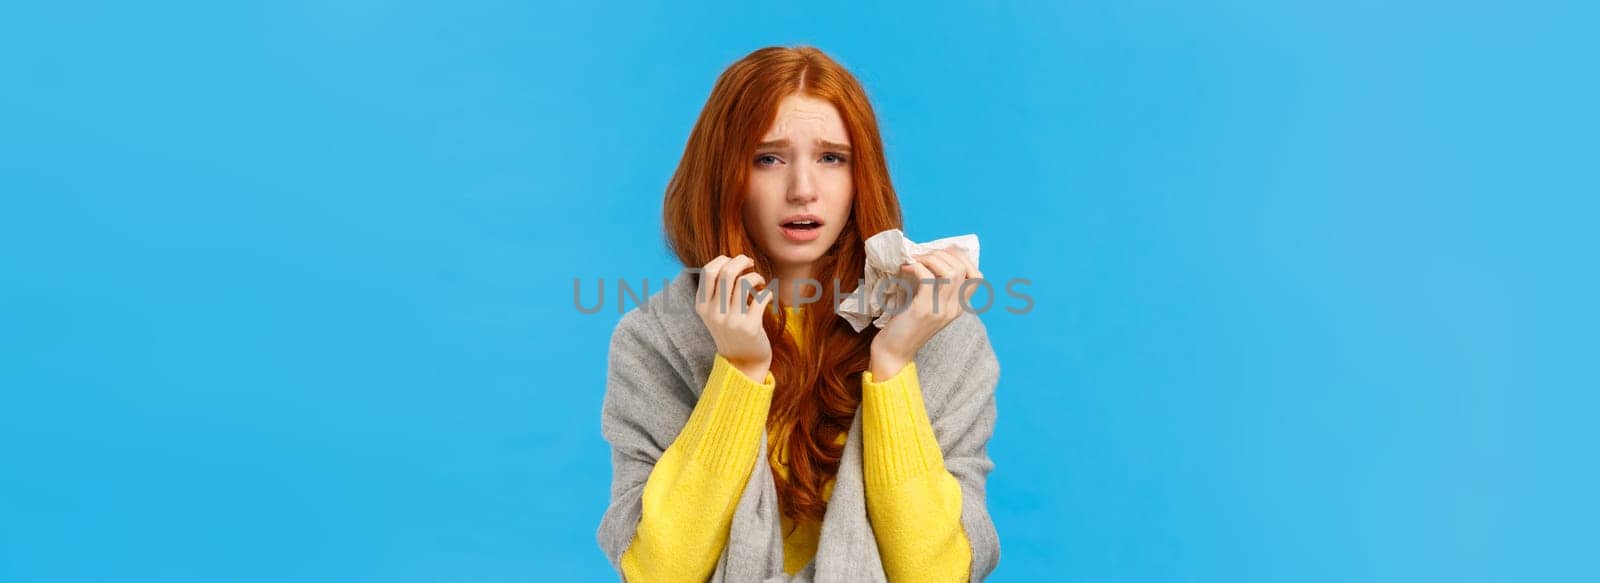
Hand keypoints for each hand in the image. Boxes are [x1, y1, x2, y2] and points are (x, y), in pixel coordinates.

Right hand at [694, 254, 774, 380]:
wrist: (742, 363)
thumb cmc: (732, 331)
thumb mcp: (716, 313)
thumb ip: (719, 290)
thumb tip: (733, 261)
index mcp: (702, 306)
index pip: (709, 271)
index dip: (724, 260)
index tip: (735, 262)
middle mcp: (714, 313)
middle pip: (726, 272)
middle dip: (741, 260)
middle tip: (750, 263)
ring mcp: (731, 321)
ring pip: (744, 282)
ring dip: (756, 276)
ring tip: (760, 282)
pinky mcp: (750, 327)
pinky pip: (761, 297)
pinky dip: (768, 292)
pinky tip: (768, 296)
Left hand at [869, 247, 982, 378]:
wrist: (893, 353)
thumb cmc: (905, 325)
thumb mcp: (927, 304)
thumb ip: (935, 287)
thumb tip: (932, 256)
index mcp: (958, 307)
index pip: (977, 277)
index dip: (962, 258)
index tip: (942, 253)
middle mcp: (954, 308)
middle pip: (962, 269)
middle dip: (941, 254)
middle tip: (922, 256)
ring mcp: (941, 310)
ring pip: (950, 272)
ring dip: (930, 259)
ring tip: (915, 260)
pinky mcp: (924, 310)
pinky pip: (928, 278)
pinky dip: (916, 267)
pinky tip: (905, 269)